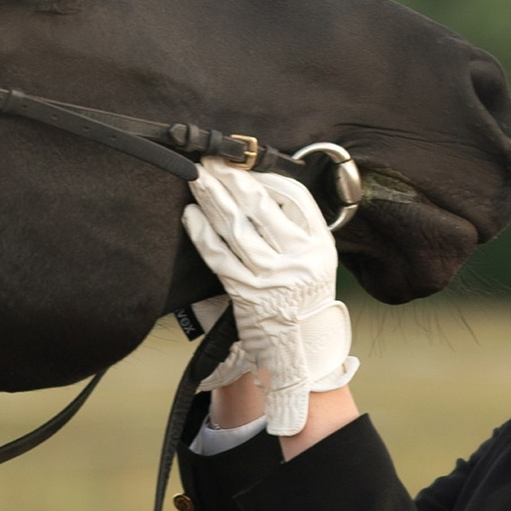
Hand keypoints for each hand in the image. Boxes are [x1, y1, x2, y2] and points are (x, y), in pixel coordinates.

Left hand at [185, 164, 357, 438]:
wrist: (301, 350)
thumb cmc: (303, 299)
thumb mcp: (315, 260)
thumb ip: (295, 227)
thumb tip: (260, 186)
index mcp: (320, 245)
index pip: (294, 196)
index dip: (265, 176)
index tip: (244, 167)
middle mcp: (299, 259)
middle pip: (260, 206)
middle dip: (231, 178)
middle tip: (210, 160)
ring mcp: (273, 277)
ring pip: (236, 228)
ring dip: (212, 199)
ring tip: (196, 178)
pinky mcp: (247, 294)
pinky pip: (219, 257)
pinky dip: (202, 234)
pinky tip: (190, 216)